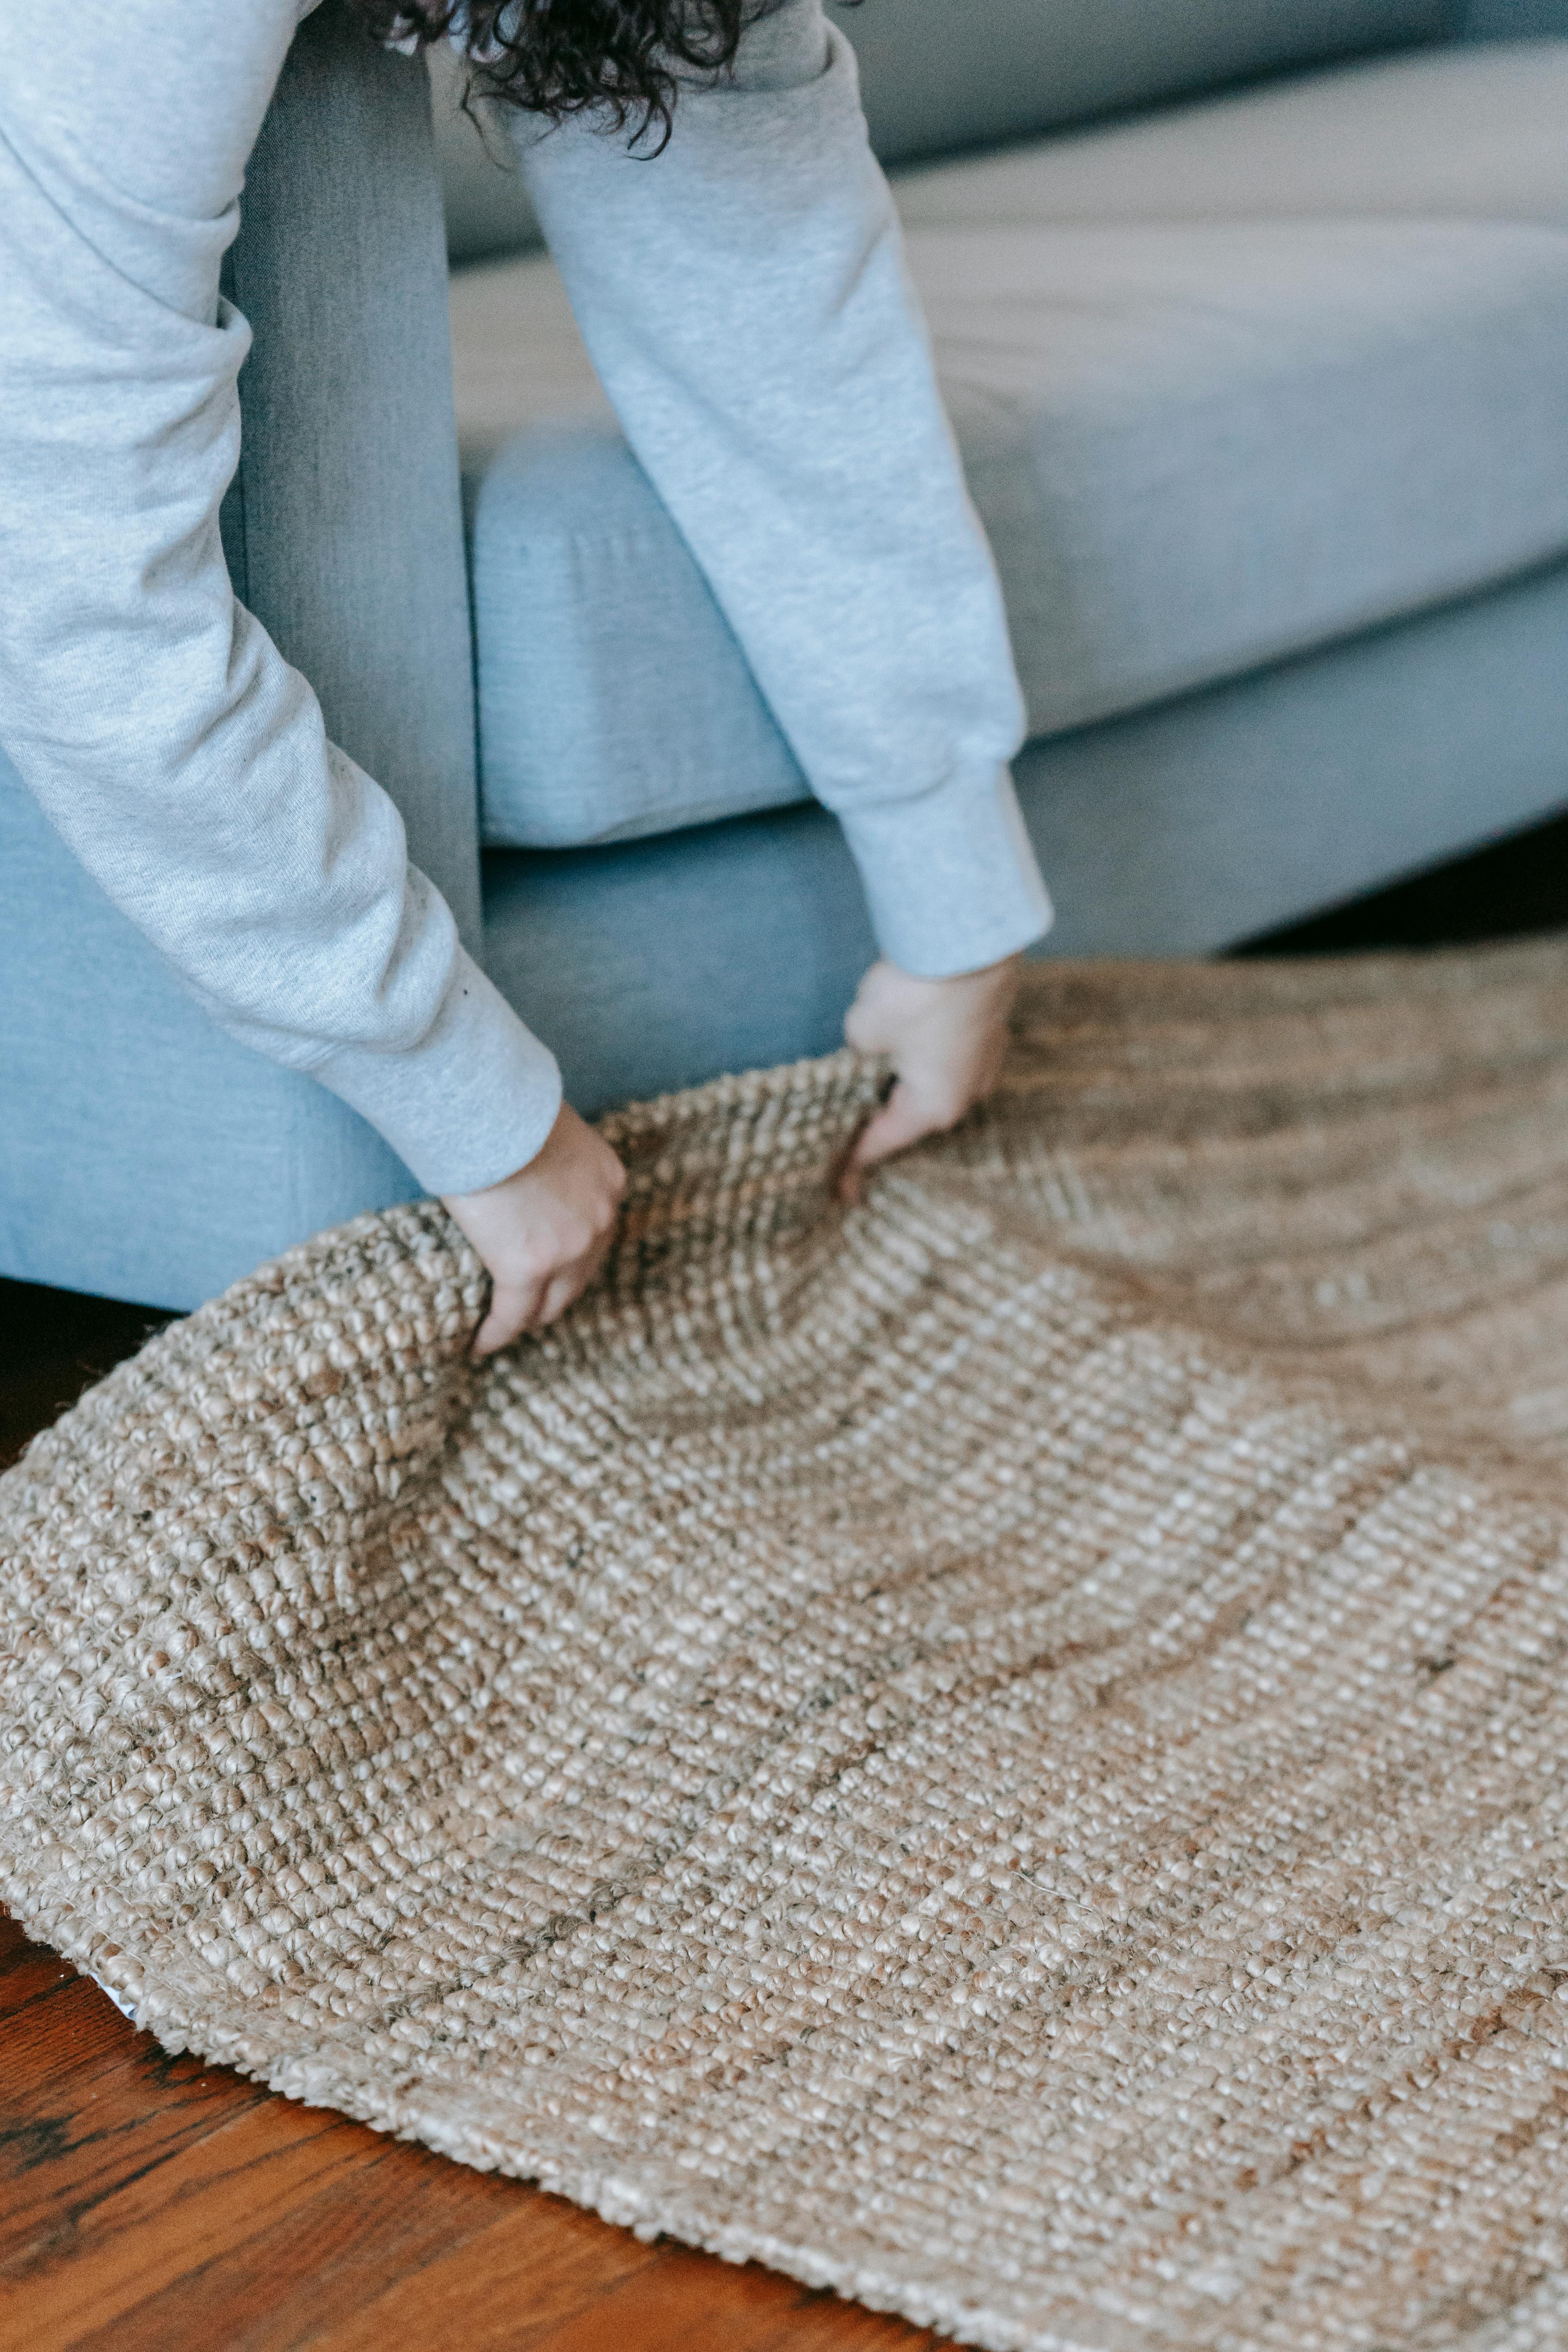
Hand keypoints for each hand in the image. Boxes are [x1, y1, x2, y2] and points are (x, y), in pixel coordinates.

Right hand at [441, 1103, 626, 1355]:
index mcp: (608, 1181)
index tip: (551, 1269)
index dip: (571, 1256)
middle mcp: (600, 1219)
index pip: (593, 1234)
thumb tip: (525, 1171)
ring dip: (530, 1317)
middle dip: (555, 1295)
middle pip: (580, 1275)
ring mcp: (569, 1248)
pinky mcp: (528, 1267)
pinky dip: (497, 1332)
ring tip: (506, 1327)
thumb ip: (550, 1158)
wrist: (485, 1107)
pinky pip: (512, 1314)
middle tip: (528, 1308)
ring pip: (552, 1302)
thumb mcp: (548, 1128)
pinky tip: (480, 1342)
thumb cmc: (503, 1105)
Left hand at [840, 953, 1021, 1202]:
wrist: (971, 940)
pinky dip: (920, 1053)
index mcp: (933, 1107)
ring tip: (870, 1076)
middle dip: (879, 1116)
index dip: (852, 1163)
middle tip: (847, 1129)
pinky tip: (902, 1037)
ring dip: (901, 1078)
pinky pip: (945, 1054)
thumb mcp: (863, 1032)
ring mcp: (984, 1059)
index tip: (839, 1192)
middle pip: (910, 1114)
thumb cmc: (916, 995)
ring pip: (931, 1081)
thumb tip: (868, 1046)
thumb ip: (858, 1053)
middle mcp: (967, 1091)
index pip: (881, 1142)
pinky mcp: (987, 1027)